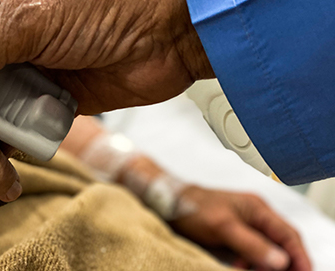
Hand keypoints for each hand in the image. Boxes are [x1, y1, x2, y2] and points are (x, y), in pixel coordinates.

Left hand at [171, 187, 310, 270]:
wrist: (166, 203)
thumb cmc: (192, 207)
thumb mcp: (223, 227)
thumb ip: (251, 243)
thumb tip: (281, 260)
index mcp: (257, 209)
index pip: (289, 235)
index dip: (299, 256)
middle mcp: (254, 217)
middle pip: (280, 244)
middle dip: (283, 263)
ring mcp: (243, 226)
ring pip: (265, 251)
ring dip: (264, 265)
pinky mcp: (231, 236)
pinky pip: (249, 254)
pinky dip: (249, 264)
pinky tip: (239, 268)